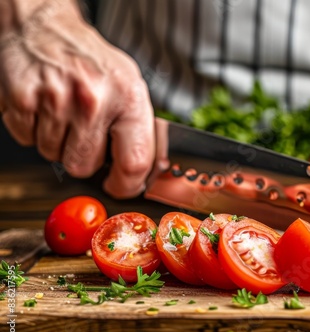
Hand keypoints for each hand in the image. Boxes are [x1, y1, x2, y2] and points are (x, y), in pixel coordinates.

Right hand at [0, 1, 154, 197]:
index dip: (126, 185)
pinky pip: (28, 140)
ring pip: (54, 156)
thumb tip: (146, 170)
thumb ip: (138, 129)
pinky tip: (44, 108)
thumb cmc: (90, 60)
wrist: (45, 27)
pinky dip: (34, 130)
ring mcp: (57, 100)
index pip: (134, 162)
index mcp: (128, 98)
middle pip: (86, 166)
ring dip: (58, 142)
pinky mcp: (23, 100)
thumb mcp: (129, 86)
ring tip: (63, 113)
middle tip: (84, 132)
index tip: (120, 187)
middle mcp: (94, 99)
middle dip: (84, 158)